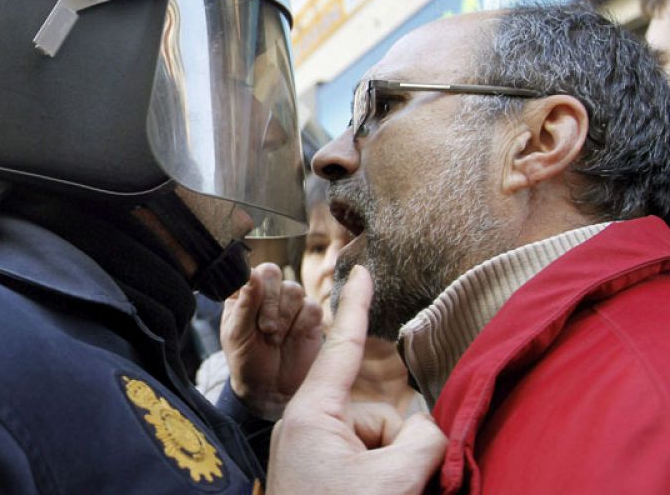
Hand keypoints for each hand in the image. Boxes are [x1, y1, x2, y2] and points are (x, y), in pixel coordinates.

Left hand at [221, 263, 322, 419]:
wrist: (270, 391)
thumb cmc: (247, 361)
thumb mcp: (237, 336)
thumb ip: (244, 305)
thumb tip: (251, 275)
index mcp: (245, 293)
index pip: (253, 271)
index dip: (256, 286)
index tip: (253, 305)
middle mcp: (268, 293)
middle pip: (274, 274)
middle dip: (270, 303)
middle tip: (265, 330)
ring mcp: (291, 304)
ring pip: (294, 290)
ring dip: (284, 317)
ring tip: (275, 340)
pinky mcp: (312, 318)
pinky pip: (312, 308)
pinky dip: (302, 324)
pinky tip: (292, 339)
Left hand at [266, 265, 446, 494]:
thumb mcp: (390, 484)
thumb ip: (422, 444)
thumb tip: (428, 431)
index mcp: (313, 414)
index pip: (343, 345)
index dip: (356, 303)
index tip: (359, 268)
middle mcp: (311, 426)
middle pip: (378, 416)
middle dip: (400, 450)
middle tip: (396, 491)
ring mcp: (316, 454)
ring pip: (380, 446)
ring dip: (395, 475)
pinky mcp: (323, 476)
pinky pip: (369, 466)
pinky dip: (386, 485)